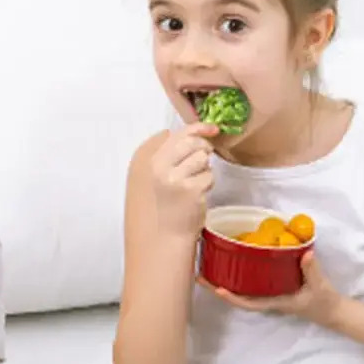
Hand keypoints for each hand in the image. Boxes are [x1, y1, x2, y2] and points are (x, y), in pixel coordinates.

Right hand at [149, 123, 217, 237]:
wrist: (165, 236)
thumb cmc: (164, 206)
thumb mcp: (156, 177)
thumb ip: (169, 154)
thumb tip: (189, 132)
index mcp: (150, 162)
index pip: (177, 135)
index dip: (198, 128)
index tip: (212, 128)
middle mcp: (160, 168)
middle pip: (192, 143)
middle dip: (204, 148)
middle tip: (204, 158)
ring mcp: (175, 179)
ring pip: (203, 159)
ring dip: (204, 169)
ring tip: (195, 183)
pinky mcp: (191, 190)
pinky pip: (209, 176)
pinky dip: (207, 184)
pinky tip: (198, 194)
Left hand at [198, 250, 341, 323]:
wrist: (332, 311)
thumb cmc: (324, 301)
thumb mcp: (319, 285)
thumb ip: (312, 269)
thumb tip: (305, 253)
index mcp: (276, 302)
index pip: (250, 303)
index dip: (233, 298)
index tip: (219, 290)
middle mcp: (268, 299)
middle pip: (239, 296)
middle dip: (218, 288)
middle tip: (200, 276)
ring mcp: (269, 295)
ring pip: (243, 290)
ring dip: (225, 282)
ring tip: (207, 270)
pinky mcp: (273, 289)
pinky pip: (252, 284)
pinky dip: (240, 276)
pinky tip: (231, 265)